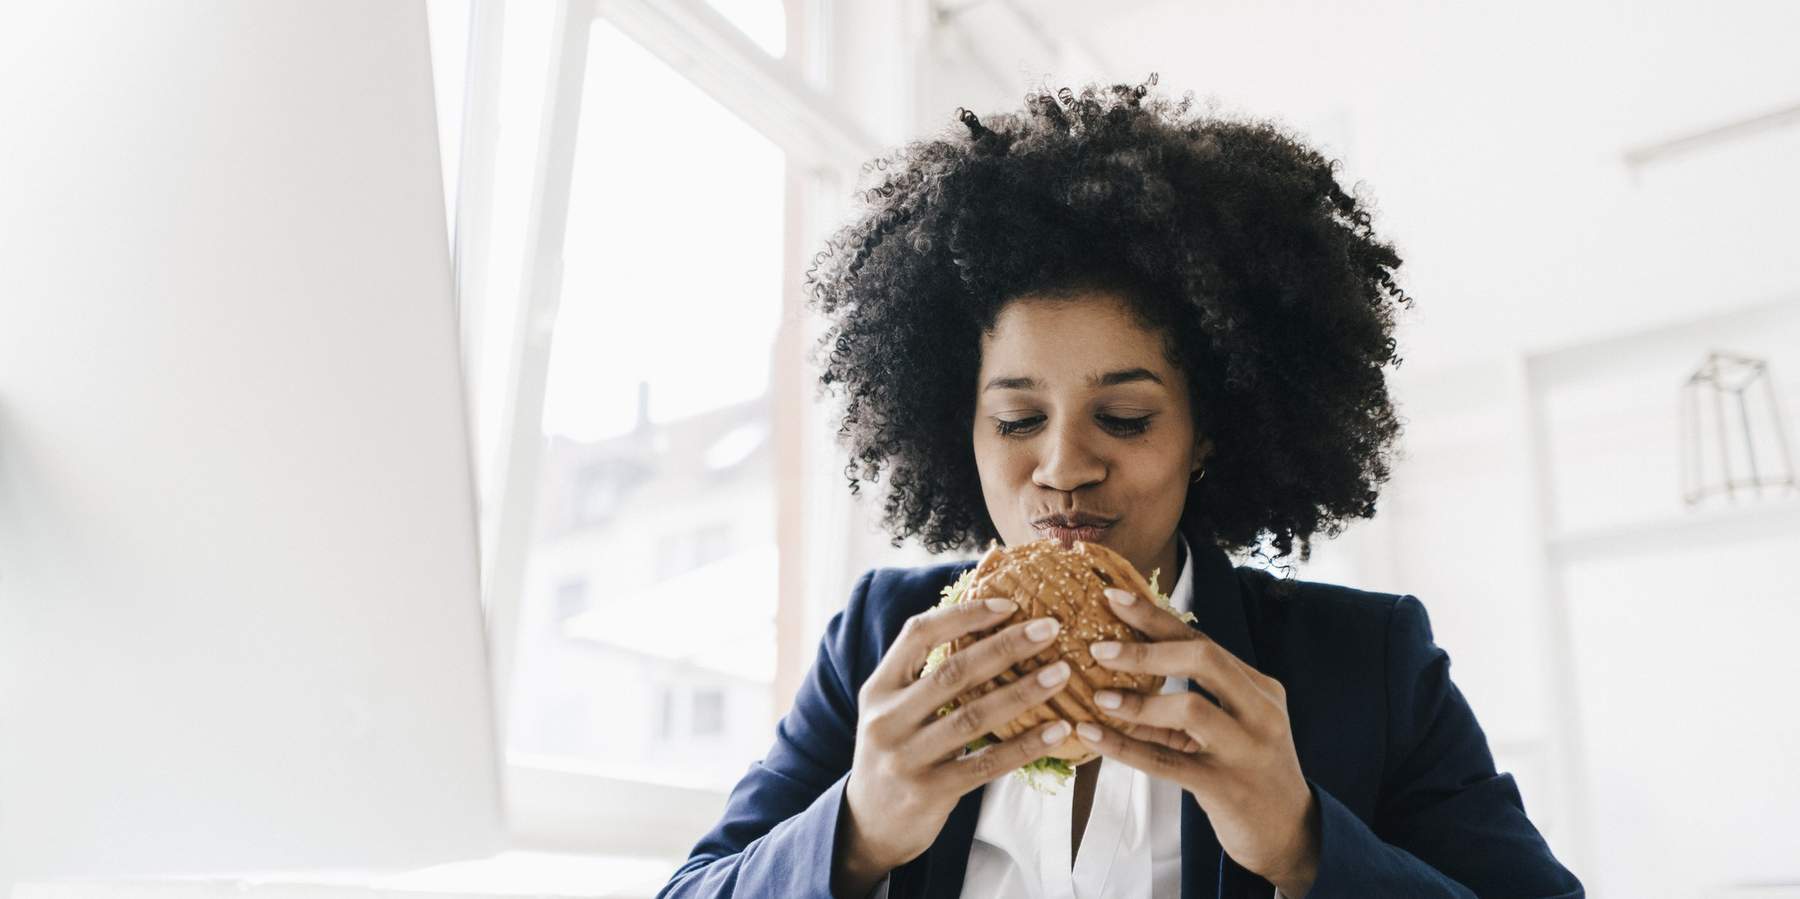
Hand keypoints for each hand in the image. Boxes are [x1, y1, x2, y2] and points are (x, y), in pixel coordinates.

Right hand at [833, 597, 1074, 895]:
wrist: (869, 823)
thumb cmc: (896, 751)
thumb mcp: (893, 707)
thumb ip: (925, 672)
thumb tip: (987, 621)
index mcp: (879, 687)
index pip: (918, 634)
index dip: (963, 615)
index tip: (1009, 604)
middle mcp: (886, 718)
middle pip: (953, 672)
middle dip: (1006, 646)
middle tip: (1050, 628)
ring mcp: (905, 757)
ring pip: (973, 716)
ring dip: (1023, 692)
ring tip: (1062, 673)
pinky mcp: (929, 792)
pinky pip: (986, 763)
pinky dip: (1025, 745)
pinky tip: (1057, 730)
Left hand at [1073, 587, 1320, 893]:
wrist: (1288, 832)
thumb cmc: (1248, 771)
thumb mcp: (1229, 728)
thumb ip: (1186, 700)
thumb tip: (1118, 669)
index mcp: (1260, 687)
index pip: (1203, 640)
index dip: (1155, 617)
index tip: (1112, 596)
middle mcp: (1260, 711)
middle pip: (1204, 658)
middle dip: (1147, 647)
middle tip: (1098, 647)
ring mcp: (1247, 749)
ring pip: (1190, 709)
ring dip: (1138, 701)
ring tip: (1097, 696)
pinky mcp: (1227, 787)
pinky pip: (1167, 761)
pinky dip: (1124, 746)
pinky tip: (1091, 734)